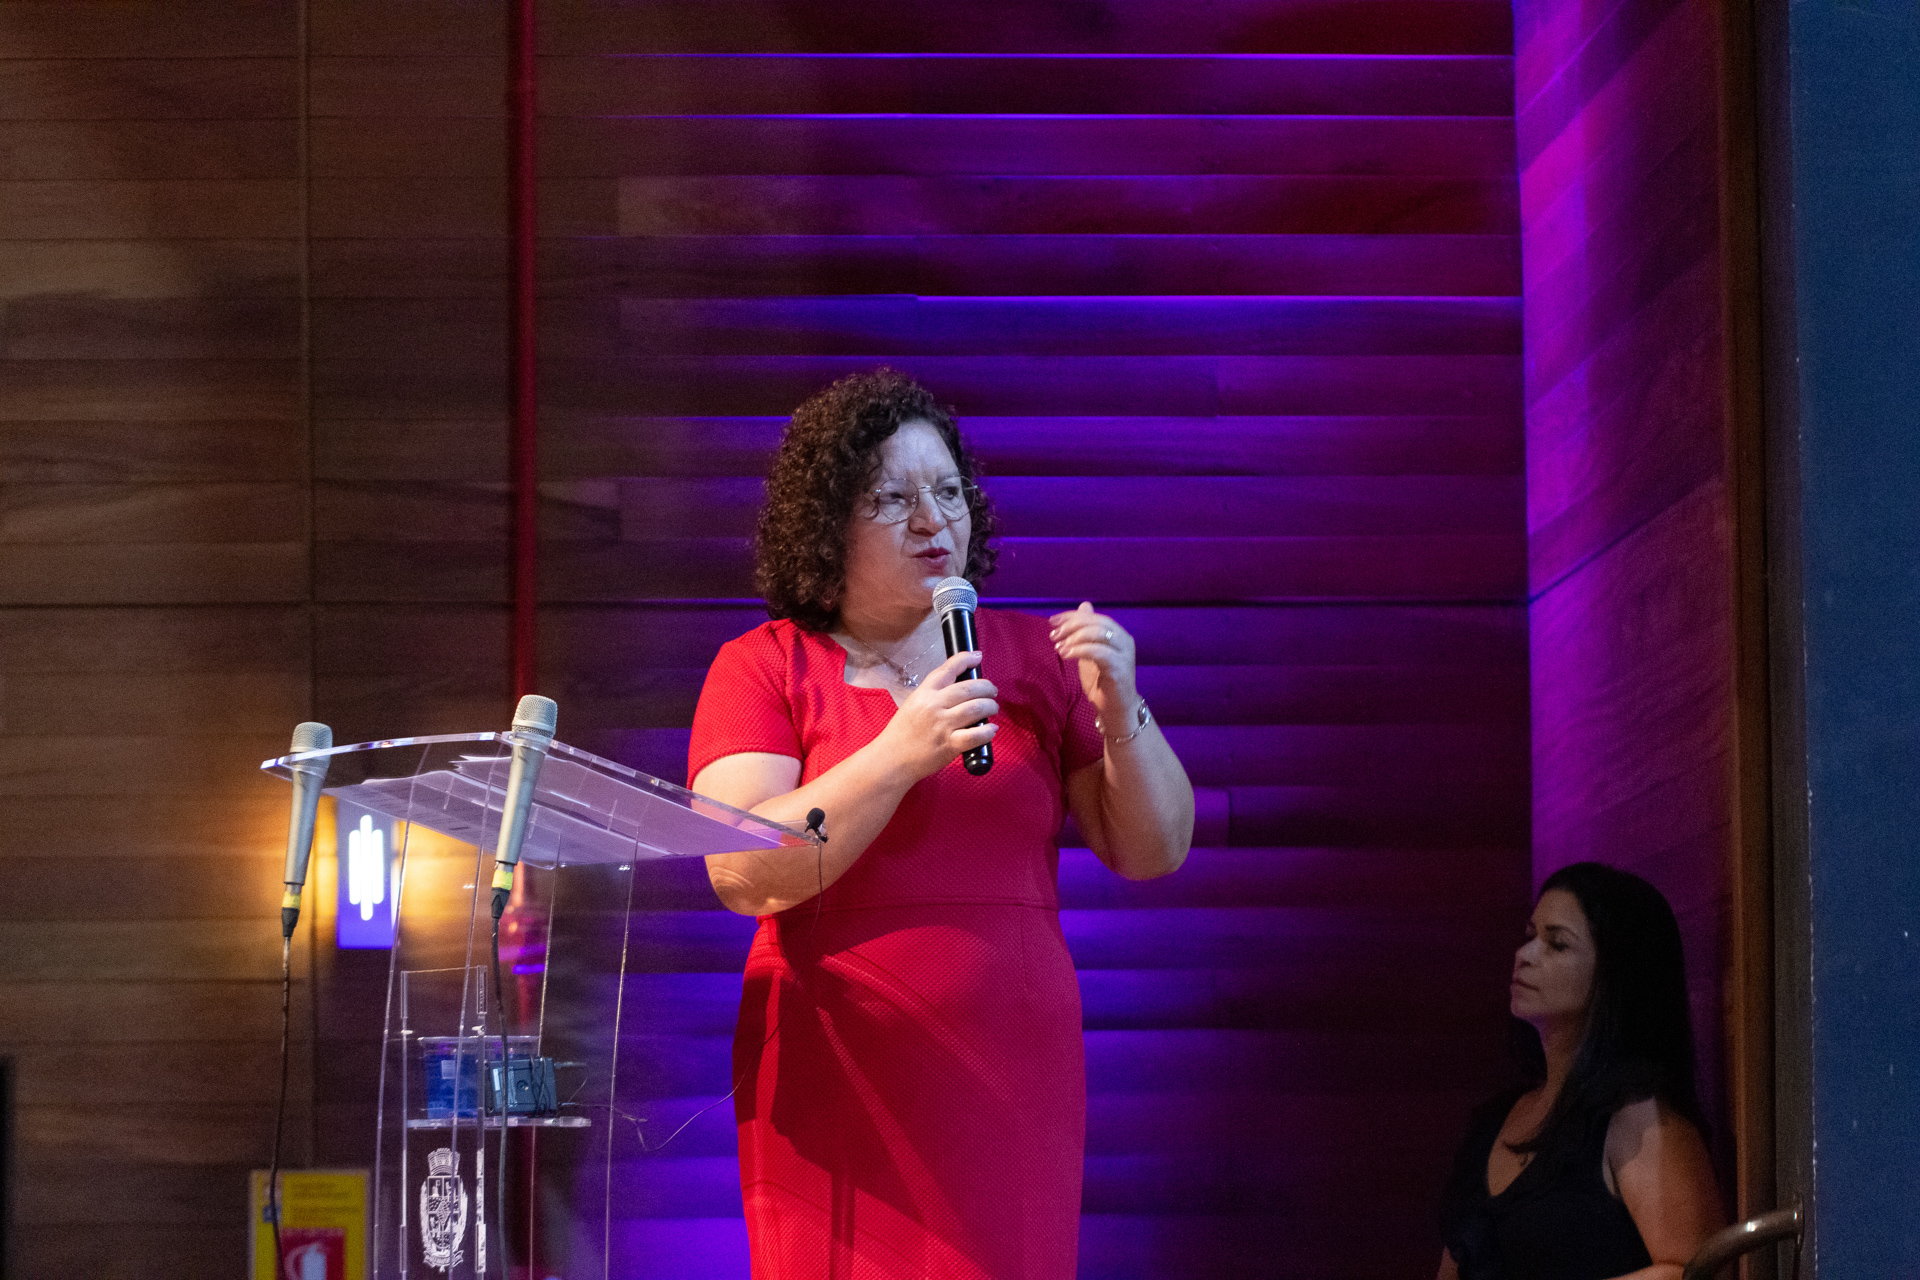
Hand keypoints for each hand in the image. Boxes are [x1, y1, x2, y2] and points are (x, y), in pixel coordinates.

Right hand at [872, 649, 999, 782]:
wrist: (892, 759)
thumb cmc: (902, 733)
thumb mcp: (913, 704)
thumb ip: (934, 695)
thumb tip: (961, 688)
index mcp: (924, 693)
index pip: (948, 669)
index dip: (966, 660)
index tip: (977, 657)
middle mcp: (934, 705)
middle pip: (969, 688)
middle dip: (986, 687)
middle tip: (992, 691)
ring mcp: (942, 725)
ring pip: (976, 708)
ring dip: (990, 706)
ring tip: (992, 708)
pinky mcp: (949, 745)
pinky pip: (975, 735)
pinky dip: (987, 731)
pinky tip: (991, 729)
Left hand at [1049, 602, 1139, 722]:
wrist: (1115, 709)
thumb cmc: (1102, 682)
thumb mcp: (1089, 652)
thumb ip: (1085, 632)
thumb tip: (1084, 606)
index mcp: (1118, 635)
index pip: (1094, 617)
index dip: (1072, 616)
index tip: (1052, 621)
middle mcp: (1124, 641)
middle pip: (1096, 623)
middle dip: (1071, 626)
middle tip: (1053, 635)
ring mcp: (1124, 655)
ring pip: (1098, 634)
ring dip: (1074, 638)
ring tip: (1058, 648)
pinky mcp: (1120, 669)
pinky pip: (1099, 652)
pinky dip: (1079, 651)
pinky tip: (1066, 655)